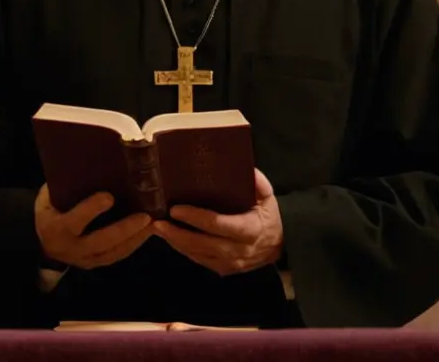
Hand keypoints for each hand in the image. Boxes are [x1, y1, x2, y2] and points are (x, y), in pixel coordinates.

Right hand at [35, 185, 153, 268]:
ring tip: (153, 223)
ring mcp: (85, 259)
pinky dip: (134, 244)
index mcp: (56, 228)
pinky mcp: (97, 264)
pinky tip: (147, 232)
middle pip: (101, 241)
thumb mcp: (48, 198)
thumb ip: (64, 186)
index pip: (75, 221)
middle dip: (124, 229)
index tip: (109, 196)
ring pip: (114, 252)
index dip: (91, 209)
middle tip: (145, 216)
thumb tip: (86, 162)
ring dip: (135, 238)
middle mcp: (71, 248)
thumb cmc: (49, 212)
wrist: (45, 243)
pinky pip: (118, 255)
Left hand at [153, 169, 283, 276]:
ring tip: (158, 229)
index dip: (196, 218)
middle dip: (178, 234)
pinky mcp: (224, 269)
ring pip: (199, 255)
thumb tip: (247, 169)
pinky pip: (200, 261)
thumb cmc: (269, 216)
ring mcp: (231, 263)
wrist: (281, 244)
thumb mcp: (268, 196)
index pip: (219, 224)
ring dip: (176, 243)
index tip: (176, 209)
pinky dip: (184, 250)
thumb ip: (258, 183)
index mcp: (249, 230)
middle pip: (203, 243)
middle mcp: (239, 250)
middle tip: (157, 222)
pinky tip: (171, 239)